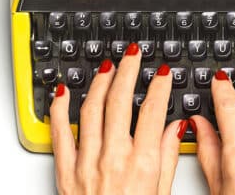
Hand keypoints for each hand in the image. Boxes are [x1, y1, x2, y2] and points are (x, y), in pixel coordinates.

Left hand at [50, 43, 186, 194]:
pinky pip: (60, 132)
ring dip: (100, 82)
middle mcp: (113, 158)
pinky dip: (59, 109)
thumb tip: (174, 129)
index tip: (162, 72)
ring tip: (107, 66)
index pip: (151, 111)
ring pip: (91, 109)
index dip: (158, 86)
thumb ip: (167, 157)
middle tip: (133, 55)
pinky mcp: (65, 171)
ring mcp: (86, 162)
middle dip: (128, 71)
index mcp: (141, 163)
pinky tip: (63, 93)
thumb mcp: (160, 193)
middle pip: (119, 101)